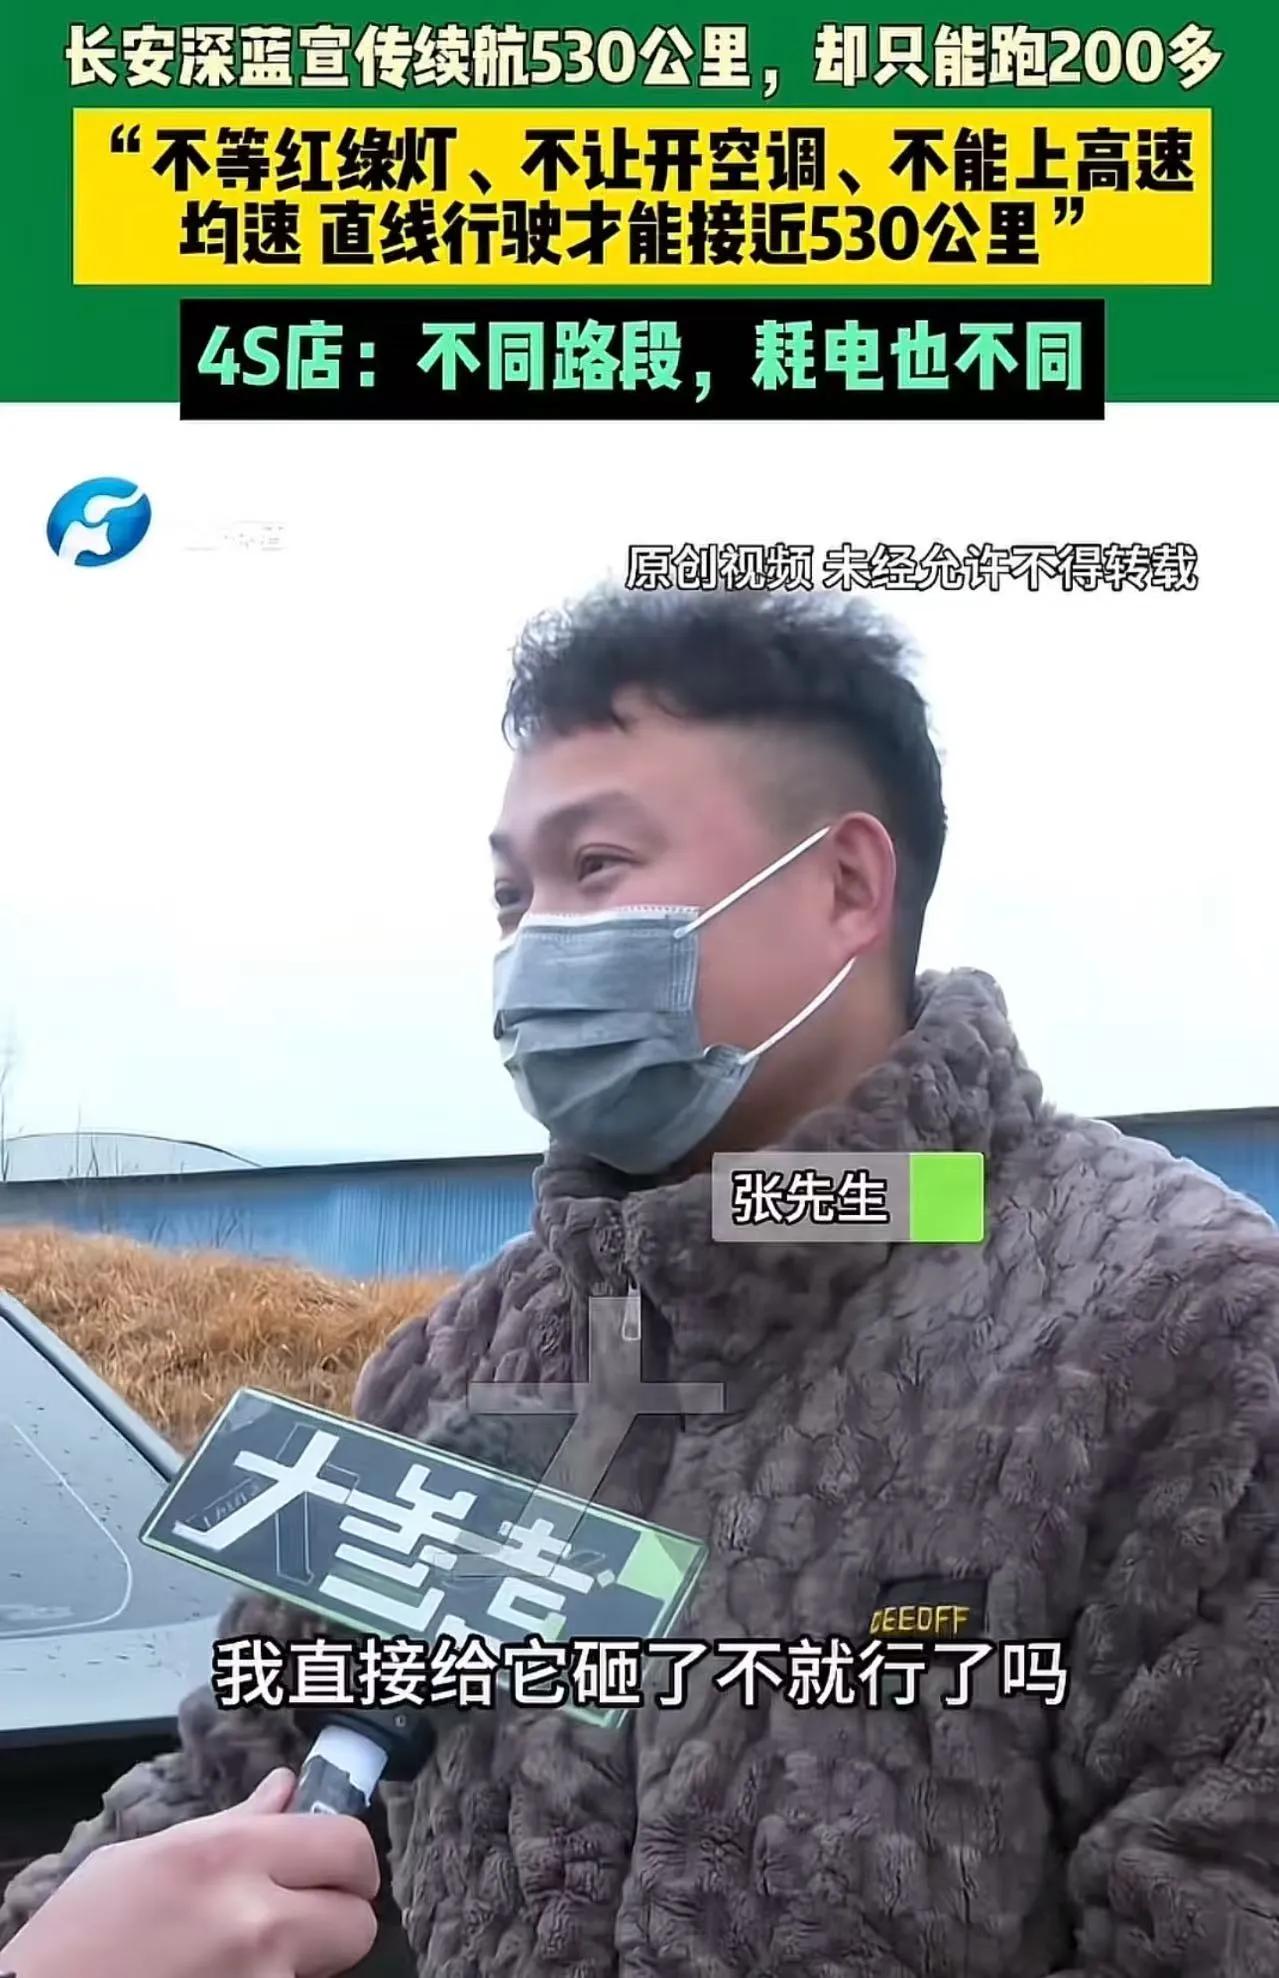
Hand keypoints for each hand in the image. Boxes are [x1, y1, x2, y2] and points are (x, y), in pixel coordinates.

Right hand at [4, 1768, 379, 1977]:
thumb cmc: (80, 1936)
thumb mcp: (150, 1856)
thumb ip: (233, 1825)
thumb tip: (286, 1791)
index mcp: (230, 1857)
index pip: (349, 1846)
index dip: (350, 1859)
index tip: (335, 1865)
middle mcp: (256, 1922)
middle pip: (359, 1922)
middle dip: (339, 1918)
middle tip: (305, 1913)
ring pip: (326, 1969)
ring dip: (304, 1960)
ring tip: (245, 1951)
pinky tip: (225, 1976)